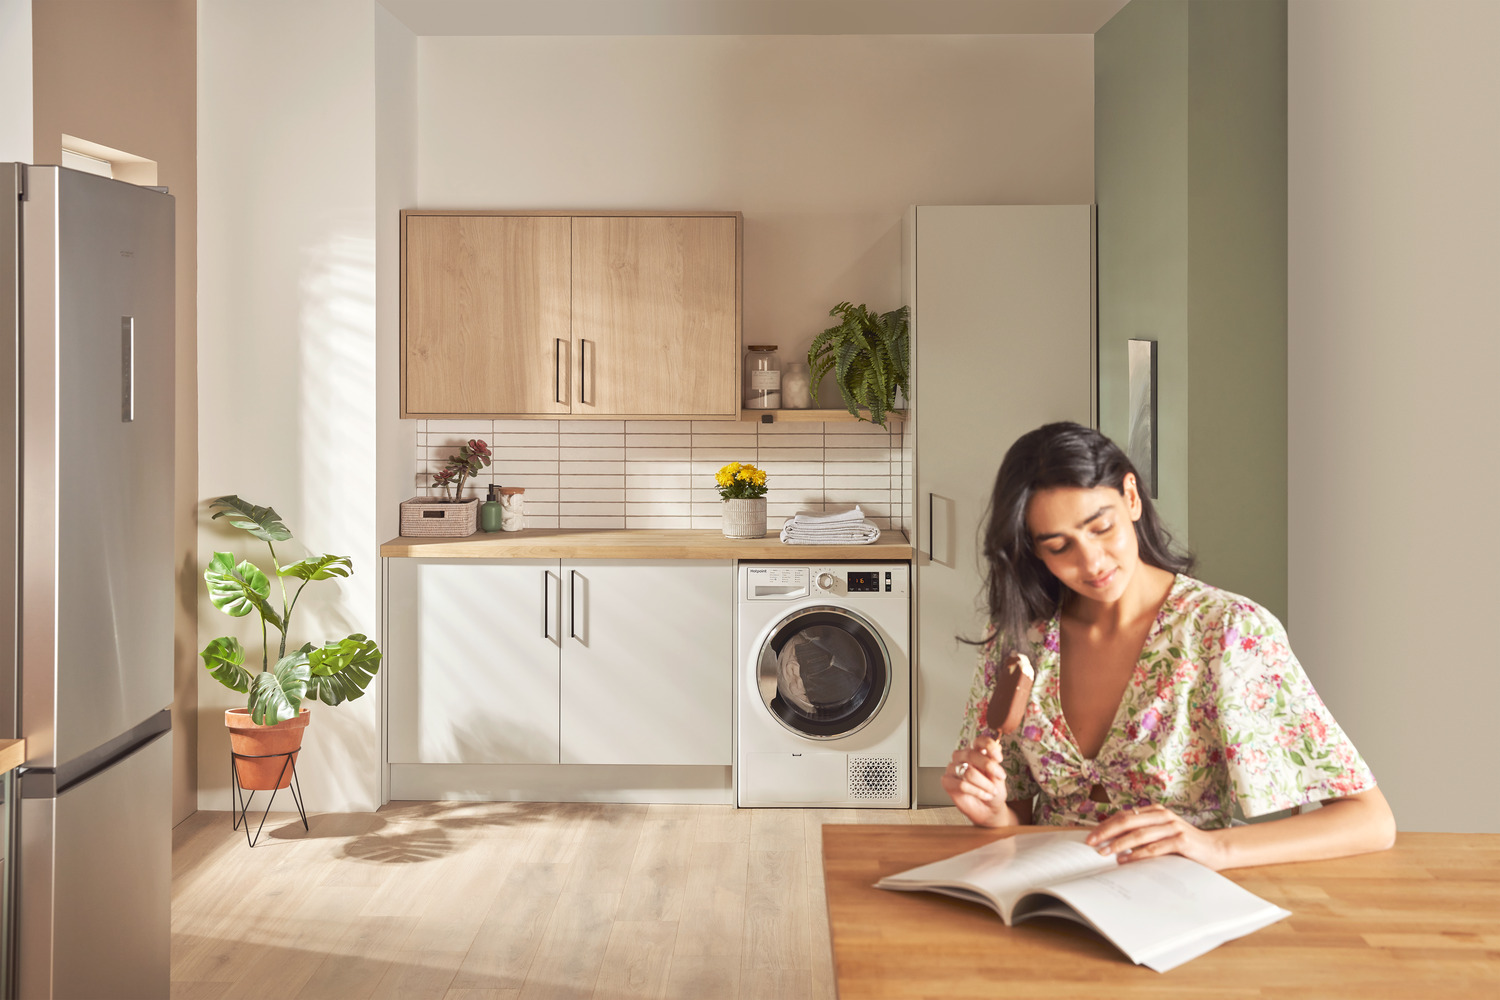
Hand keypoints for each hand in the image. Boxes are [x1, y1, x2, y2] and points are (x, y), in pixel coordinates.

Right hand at [941, 737, 1012, 827]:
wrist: (989, 810)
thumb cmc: (993, 791)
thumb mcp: (999, 777)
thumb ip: (995, 762)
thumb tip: (997, 746)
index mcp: (976, 752)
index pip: (978, 741)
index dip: (989, 746)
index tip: (999, 758)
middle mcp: (962, 757)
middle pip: (971, 754)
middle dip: (989, 766)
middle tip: (1000, 776)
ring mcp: (953, 768)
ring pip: (968, 772)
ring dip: (984, 784)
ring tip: (992, 791)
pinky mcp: (947, 781)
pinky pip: (961, 785)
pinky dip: (976, 791)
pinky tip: (983, 795)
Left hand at [1086, 803, 1228, 869]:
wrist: (1215, 849)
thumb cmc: (1184, 845)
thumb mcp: (1161, 834)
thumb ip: (1142, 833)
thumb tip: (1111, 843)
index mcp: (1155, 811)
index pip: (1124, 815)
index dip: (1106, 825)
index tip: (1091, 836)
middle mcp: (1163, 816)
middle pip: (1128, 821)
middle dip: (1106, 832)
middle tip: (1091, 843)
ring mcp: (1172, 827)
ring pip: (1139, 834)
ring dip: (1119, 844)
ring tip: (1104, 853)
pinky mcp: (1181, 841)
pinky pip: (1154, 848)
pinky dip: (1138, 854)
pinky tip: (1126, 861)